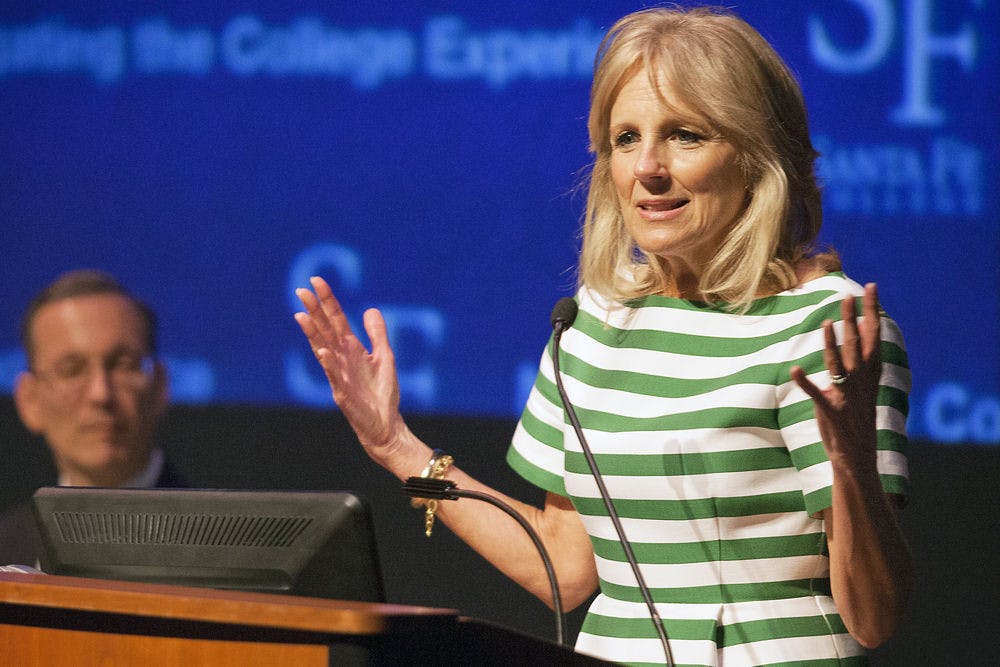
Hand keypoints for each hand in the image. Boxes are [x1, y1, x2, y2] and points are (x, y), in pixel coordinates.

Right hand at [294, 276, 405, 462]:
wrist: (385, 424)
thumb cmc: (382, 393)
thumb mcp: (384, 357)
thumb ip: (377, 334)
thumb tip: (370, 309)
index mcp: (351, 348)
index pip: (336, 319)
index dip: (327, 300)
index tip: (316, 281)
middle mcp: (342, 358)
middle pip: (325, 329)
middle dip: (314, 310)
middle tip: (301, 290)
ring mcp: (339, 374)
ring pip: (323, 349)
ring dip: (312, 333)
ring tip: (302, 316)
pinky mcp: (342, 392)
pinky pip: (334, 375)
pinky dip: (329, 363)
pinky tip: (323, 350)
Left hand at [790, 282, 881, 470]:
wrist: (857, 457)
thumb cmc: (855, 421)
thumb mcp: (859, 390)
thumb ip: (854, 367)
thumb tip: (848, 342)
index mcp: (870, 376)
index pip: (874, 337)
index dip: (872, 312)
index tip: (871, 289)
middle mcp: (861, 384)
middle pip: (858, 345)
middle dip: (853, 320)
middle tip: (848, 295)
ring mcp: (847, 398)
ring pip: (839, 365)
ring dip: (832, 344)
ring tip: (825, 323)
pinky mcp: (832, 412)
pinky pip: (817, 394)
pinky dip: (805, 382)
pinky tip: (794, 369)